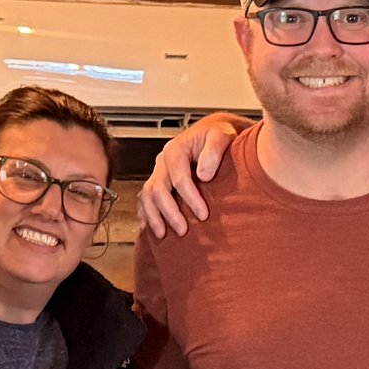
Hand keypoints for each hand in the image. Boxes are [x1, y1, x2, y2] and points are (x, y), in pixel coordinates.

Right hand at [134, 113, 249, 237]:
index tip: (203, 215)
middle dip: (169, 212)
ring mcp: (159, 171)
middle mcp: (163, 161)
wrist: (214, 132)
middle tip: (183, 231)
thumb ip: (214, 150)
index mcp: (176, 149)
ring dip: (154, 217)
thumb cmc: (219, 134)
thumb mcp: (222, 135)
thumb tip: (204, 175)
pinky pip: (146, 199)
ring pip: (147, 196)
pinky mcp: (160, 181)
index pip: (179, 178)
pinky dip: (145, 213)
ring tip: (163, 235)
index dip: (190, 198)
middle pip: (158, 190)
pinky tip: (148, 228)